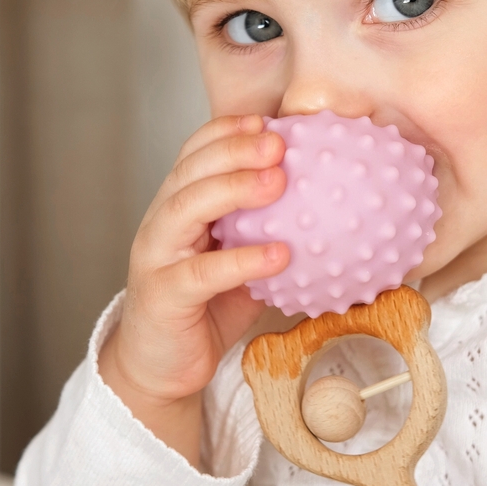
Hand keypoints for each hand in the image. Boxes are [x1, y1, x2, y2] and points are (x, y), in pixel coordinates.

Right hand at [99, 114, 289, 465]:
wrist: (160, 366)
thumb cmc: (205, 309)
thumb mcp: (239, 263)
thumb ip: (267, 232)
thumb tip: (330, 208)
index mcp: (178, 209)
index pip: (194, 156)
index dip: (226, 132)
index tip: (267, 119)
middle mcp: (162, 225)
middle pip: (190, 173)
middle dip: (233, 150)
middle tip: (277, 142)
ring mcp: (157, 258)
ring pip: (185, 210)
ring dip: (232, 189)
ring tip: (277, 180)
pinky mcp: (163, 295)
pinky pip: (202, 273)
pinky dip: (242, 260)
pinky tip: (279, 254)